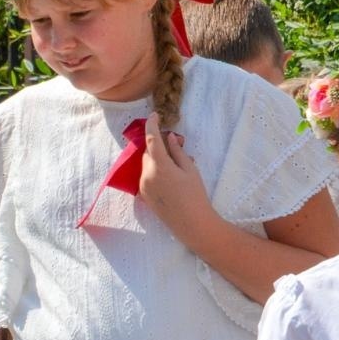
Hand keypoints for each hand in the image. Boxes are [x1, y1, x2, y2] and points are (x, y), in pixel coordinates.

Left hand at [138, 119, 215, 243]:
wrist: (191, 224)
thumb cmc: (195, 195)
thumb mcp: (190, 169)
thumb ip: (177, 152)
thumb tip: (170, 138)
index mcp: (159, 166)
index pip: (151, 139)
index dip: (151, 125)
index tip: (154, 115)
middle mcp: (146, 175)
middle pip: (148, 152)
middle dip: (159, 146)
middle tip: (176, 144)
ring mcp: (143, 186)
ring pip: (146, 164)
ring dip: (157, 159)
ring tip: (176, 165)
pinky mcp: (143, 195)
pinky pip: (146, 176)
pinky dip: (154, 170)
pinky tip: (170, 177)